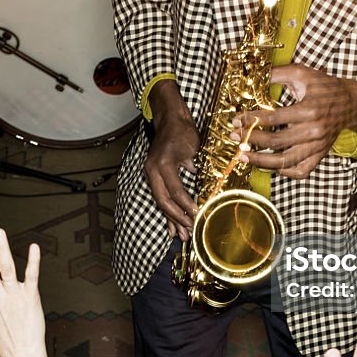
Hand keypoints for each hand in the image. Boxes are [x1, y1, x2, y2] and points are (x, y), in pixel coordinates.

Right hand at [144, 80, 199, 238]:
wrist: (170, 119)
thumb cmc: (184, 131)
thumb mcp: (194, 148)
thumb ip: (197, 168)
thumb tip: (206, 189)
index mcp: (162, 164)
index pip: (175, 190)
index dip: (187, 205)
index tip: (198, 215)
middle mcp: (152, 171)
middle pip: (164, 201)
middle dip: (178, 218)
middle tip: (191, 230)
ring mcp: (151, 175)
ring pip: (161, 202)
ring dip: (172, 220)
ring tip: (182, 236)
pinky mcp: (154, 177)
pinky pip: (160, 198)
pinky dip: (167, 213)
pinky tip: (172, 228)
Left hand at [232, 63, 356, 177]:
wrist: (351, 103)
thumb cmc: (325, 87)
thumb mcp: (303, 74)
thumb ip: (278, 73)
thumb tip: (253, 75)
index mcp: (309, 110)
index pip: (273, 118)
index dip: (251, 120)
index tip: (236, 120)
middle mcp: (314, 131)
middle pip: (276, 142)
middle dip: (251, 140)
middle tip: (234, 137)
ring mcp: (317, 146)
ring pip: (286, 161)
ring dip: (261, 161)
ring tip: (243, 157)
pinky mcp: (320, 154)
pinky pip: (302, 171)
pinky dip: (285, 171)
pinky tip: (271, 165)